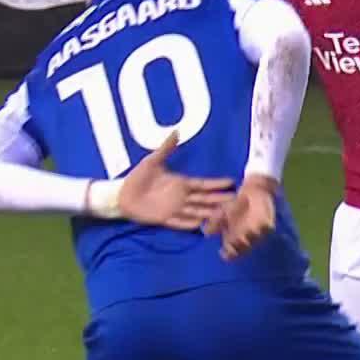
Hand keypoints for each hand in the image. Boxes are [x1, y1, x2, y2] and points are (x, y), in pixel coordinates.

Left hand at [113, 133, 234, 229]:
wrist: (122, 195)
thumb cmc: (137, 177)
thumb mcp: (152, 161)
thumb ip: (166, 148)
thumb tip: (176, 131)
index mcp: (181, 182)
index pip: (204, 184)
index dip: (217, 184)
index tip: (232, 182)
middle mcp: (181, 197)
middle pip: (205, 199)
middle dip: (220, 200)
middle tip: (237, 201)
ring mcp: (175, 209)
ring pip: (198, 212)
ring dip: (211, 214)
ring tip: (225, 216)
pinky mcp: (166, 219)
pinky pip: (182, 223)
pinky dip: (192, 225)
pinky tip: (204, 227)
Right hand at [208, 175, 278, 259]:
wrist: (253, 193)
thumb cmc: (237, 205)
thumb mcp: (222, 213)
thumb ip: (214, 222)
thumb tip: (206, 232)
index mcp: (235, 239)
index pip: (231, 252)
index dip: (228, 254)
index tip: (222, 252)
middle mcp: (246, 238)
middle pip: (243, 249)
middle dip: (239, 247)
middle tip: (234, 241)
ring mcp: (258, 232)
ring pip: (255, 241)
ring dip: (250, 238)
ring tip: (245, 232)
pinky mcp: (268, 224)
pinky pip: (267, 229)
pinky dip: (263, 228)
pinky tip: (258, 225)